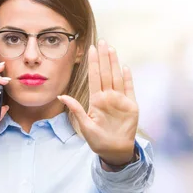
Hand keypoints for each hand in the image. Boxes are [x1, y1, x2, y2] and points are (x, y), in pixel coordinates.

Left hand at [57, 40, 138, 165]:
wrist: (114, 151)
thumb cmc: (98, 140)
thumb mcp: (85, 126)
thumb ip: (76, 109)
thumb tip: (61, 96)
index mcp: (96, 100)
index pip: (94, 77)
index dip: (93, 63)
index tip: (91, 49)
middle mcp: (108, 97)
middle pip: (105, 73)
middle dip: (104, 57)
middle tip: (102, 41)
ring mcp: (120, 100)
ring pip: (117, 77)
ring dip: (114, 63)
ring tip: (112, 48)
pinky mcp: (131, 106)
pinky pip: (129, 89)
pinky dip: (128, 78)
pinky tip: (125, 67)